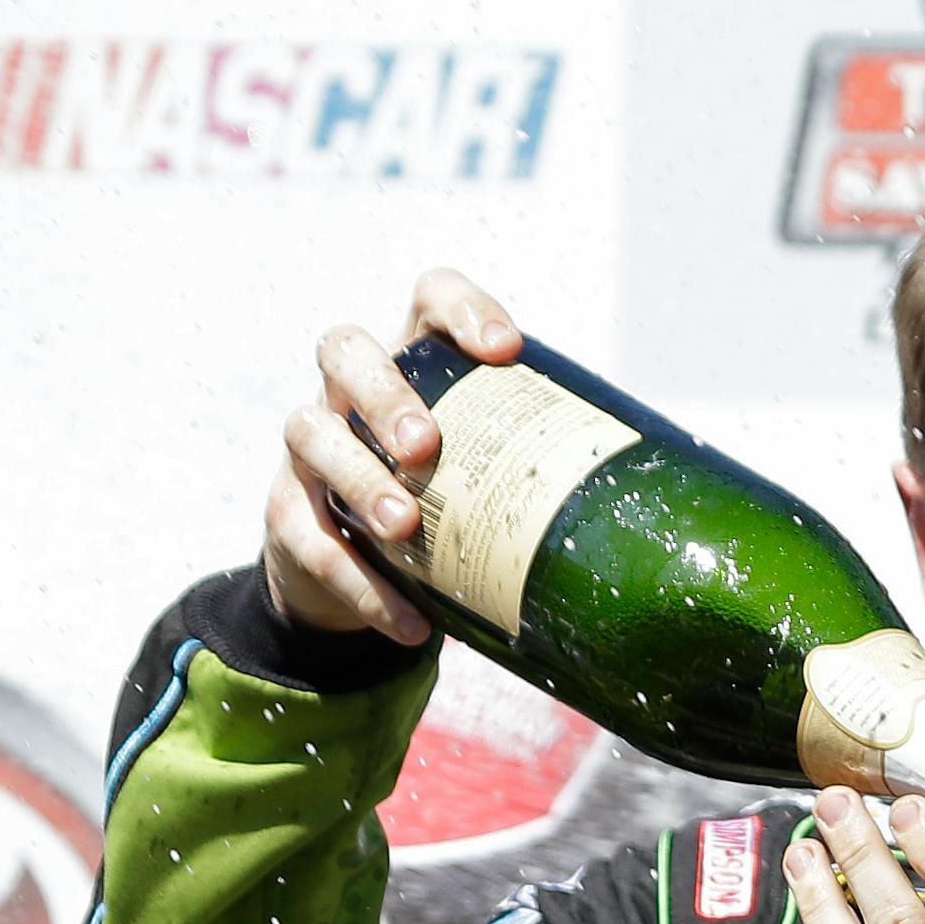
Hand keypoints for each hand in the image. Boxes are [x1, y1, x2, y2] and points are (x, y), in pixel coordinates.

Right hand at [262, 268, 522, 643]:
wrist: (353, 573)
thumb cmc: (440, 503)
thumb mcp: (483, 476)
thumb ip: (533, 471)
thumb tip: (637, 503)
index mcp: (410, 367)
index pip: (428, 301)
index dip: (462, 309)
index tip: (506, 350)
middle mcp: (347, 394)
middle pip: (346, 353)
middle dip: (383, 392)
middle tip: (424, 444)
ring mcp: (308, 450)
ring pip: (313, 435)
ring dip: (361, 479)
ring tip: (405, 525)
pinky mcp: (287, 515)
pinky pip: (313, 544)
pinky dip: (364, 585)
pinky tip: (412, 621)